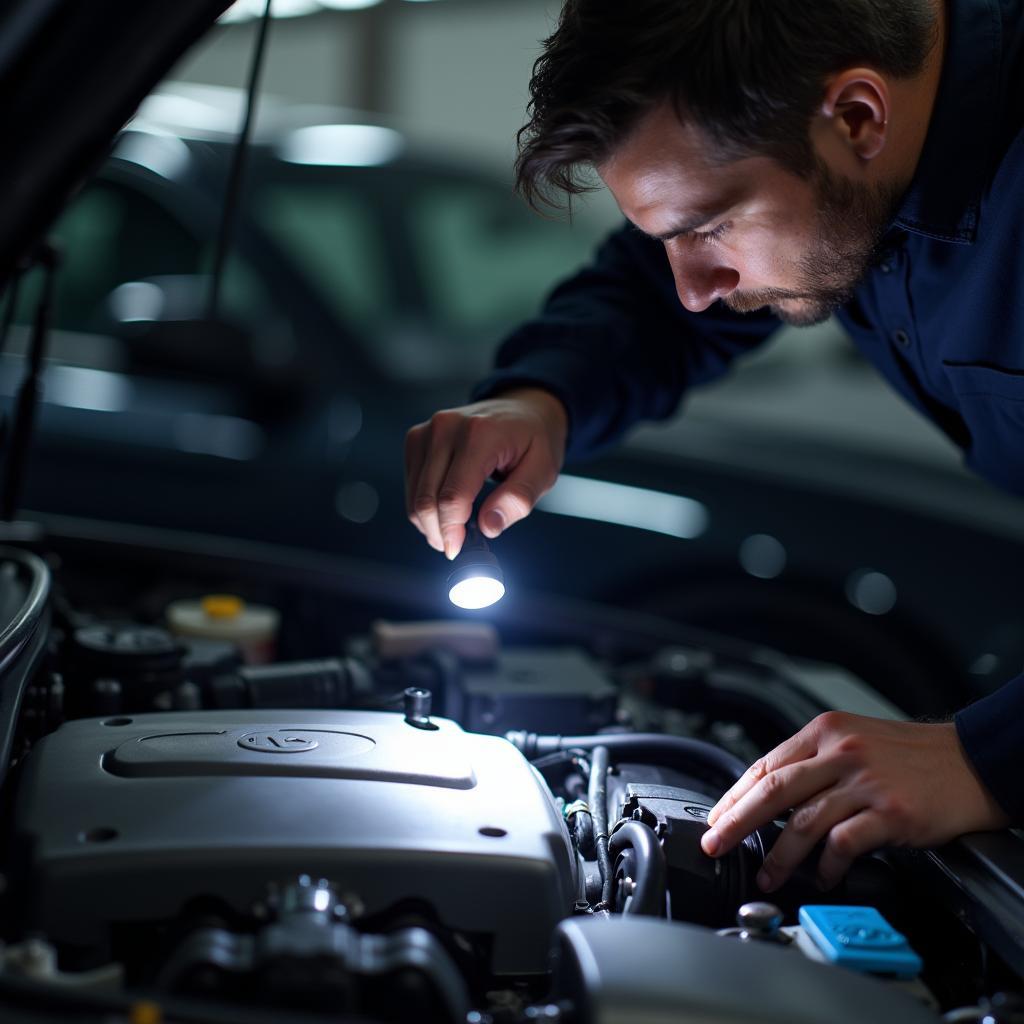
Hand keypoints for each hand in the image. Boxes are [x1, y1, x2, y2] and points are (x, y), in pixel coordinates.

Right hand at [404, 387, 567, 558]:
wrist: (523, 409)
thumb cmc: (535, 439)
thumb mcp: (543, 470)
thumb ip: (517, 499)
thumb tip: (488, 527)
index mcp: (480, 434)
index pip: (453, 495)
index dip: (451, 530)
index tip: (457, 551)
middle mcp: (447, 427)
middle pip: (428, 498)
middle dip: (439, 532)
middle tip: (456, 547)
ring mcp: (428, 430)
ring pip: (416, 495)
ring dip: (430, 522)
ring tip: (453, 530)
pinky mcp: (417, 438)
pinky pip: (412, 484)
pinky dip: (424, 506)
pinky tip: (445, 511)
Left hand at [700, 711, 1009, 891]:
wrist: (972, 761)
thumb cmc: (912, 756)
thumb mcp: (855, 741)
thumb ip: (815, 763)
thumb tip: (770, 796)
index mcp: (825, 732)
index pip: (765, 764)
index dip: (735, 795)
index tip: (716, 818)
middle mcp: (841, 753)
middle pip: (772, 790)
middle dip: (736, 822)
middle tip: (715, 844)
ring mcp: (865, 783)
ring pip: (803, 821)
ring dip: (779, 855)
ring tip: (767, 876)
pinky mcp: (890, 813)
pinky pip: (844, 843)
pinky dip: (827, 865)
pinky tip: (822, 877)